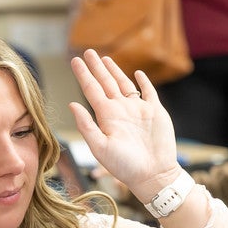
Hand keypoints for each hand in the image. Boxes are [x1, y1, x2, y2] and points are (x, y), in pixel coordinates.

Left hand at [69, 50, 182, 202]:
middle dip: (97, 68)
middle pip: (105, 83)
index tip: (74, 60)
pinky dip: (143, 82)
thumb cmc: (126, 166)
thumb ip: (86, 126)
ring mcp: (138, 110)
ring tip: (105, 59)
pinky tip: (138, 74)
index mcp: (107, 117)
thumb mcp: (101, 147)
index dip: (83, 74)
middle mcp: (121, 110)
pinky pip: (148, 92)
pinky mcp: (155, 112)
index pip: (91, 90)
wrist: (153, 174)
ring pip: (124, 84)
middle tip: (87, 52)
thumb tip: (72, 104)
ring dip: (115, 71)